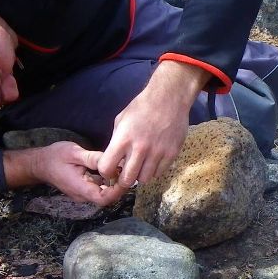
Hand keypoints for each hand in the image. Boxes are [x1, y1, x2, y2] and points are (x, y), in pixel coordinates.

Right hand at [3, 142, 120, 206]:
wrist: (39, 163)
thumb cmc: (55, 157)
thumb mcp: (73, 153)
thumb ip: (92, 158)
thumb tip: (111, 161)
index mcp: (80, 188)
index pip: (104, 199)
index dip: (118, 191)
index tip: (126, 177)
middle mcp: (83, 195)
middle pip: (107, 198)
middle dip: (119, 186)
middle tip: (128, 170)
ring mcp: (83, 194)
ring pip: (104, 193)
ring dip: (114, 183)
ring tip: (122, 167)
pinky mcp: (84, 189)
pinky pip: (99, 189)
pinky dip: (107, 181)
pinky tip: (112, 168)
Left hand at [97, 60, 211, 192]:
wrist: (169, 98)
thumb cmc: (142, 107)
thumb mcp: (121, 120)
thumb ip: (116, 141)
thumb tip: (114, 159)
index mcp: (123, 139)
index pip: (106, 168)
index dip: (106, 172)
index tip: (110, 169)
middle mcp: (139, 149)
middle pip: (127, 180)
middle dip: (124, 179)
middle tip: (126, 173)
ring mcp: (157, 153)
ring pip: (144, 179)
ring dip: (140, 175)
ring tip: (141, 165)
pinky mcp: (171, 154)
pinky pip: (159, 173)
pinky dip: (154, 170)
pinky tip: (153, 160)